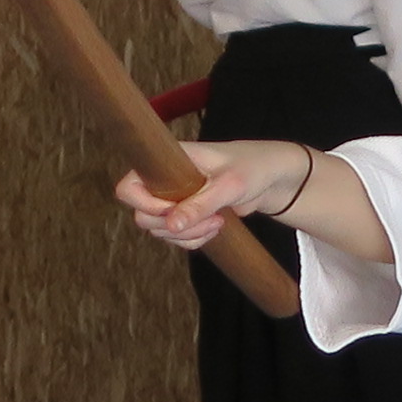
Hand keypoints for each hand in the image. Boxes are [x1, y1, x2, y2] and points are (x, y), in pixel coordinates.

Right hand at [115, 141, 304, 255]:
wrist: (272, 178)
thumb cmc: (252, 167)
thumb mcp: (228, 185)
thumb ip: (199, 205)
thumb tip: (171, 226)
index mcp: (169, 161)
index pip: (129, 185)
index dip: (142, 204)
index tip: (172, 211)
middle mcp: (165, 180)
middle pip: (143, 216)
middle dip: (172, 226)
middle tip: (205, 219)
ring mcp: (175, 199)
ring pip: (160, 230)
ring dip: (187, 235)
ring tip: (216, 222)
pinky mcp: (187, 215)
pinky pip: (177, 238)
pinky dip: (194, 240)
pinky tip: (216, 229)